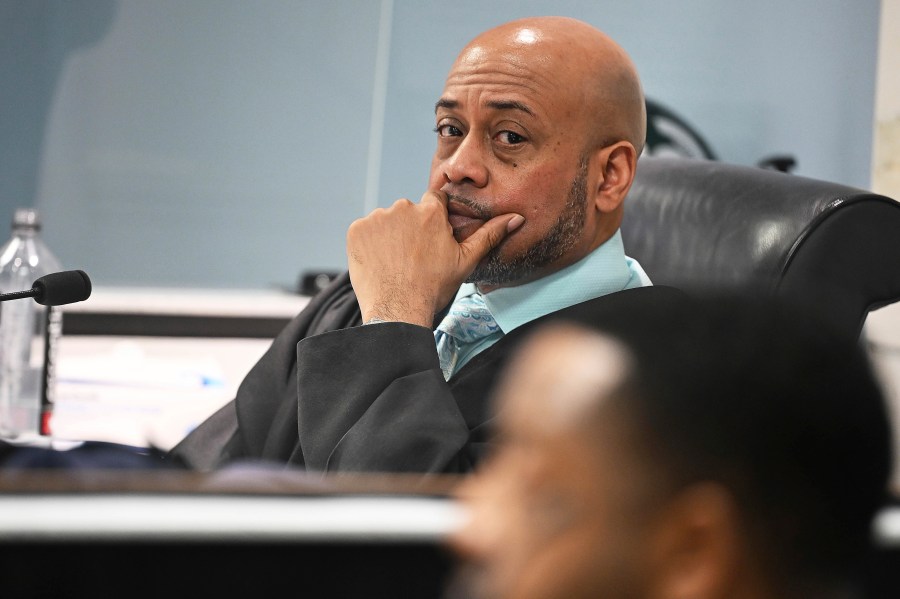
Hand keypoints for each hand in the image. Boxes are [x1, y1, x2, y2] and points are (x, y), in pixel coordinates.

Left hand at [346, 190, 523, 326]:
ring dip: (389, 236)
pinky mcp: (357, 230)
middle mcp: (403, 208)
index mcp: (431, 212)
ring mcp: (377, 218)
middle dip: (410, 229)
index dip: (433, 219)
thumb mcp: (465, 260)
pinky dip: (369, 244)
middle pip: (408, 211)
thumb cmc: (433, 288)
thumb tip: (516, 218)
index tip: (430, 238)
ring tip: (395, 263)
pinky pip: (365, 231)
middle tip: (413, 258)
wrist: (398, 310)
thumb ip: (490, 234)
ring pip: (386, 221)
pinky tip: (379, 263)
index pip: (434, 201)